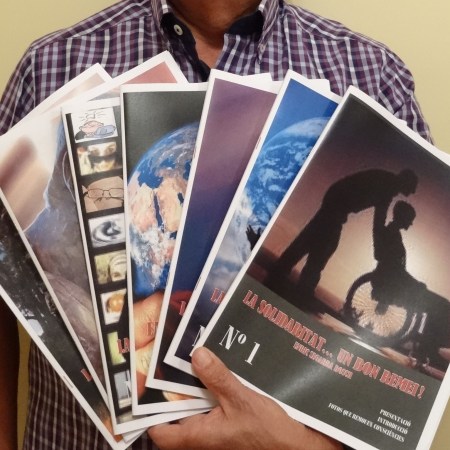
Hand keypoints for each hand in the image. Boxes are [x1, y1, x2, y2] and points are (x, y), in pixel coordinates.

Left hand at [148, 347, 342, 449]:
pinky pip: (209, 407)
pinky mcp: (226, 426)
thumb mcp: (242, 399)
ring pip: (194, 409)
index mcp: (199, 436)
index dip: (150, 411)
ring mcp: (214, 433)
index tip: (149, 383)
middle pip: (176, 415)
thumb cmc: (268, 432)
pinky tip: (214, 371)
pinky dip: (208, 391)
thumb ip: (218, 378)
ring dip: (193, 388)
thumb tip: (197, 355)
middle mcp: (202, 438)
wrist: (296, 447)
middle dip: (173, 390)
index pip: (161, 432)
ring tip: (191, 360)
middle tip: (171, 361)